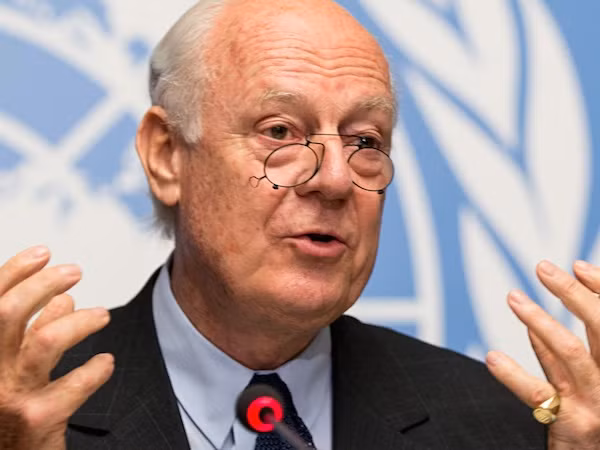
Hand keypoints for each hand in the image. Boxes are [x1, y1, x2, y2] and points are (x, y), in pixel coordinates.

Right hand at [0, 247, 113, 449]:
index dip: (14, 270)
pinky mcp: (39, 420)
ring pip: (46, 341)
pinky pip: (74, 383)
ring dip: (79, 321)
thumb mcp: (11, 369)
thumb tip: (61, 299)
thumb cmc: (12, 413)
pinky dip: (96, 368)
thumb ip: (29, 333)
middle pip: (9, 312)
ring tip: (103, 315)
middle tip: (75, 271)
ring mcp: (9, 398)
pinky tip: (106, 362)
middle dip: (45, 283)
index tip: (44, 252)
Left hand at [486, 260, 599, 448]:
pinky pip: (538, 393)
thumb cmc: (598, 411)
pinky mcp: (572, 423)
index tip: (578, 266)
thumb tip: (565, 299)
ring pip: (570, 353)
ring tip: (513, 297)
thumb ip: (587, 346)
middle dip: (572, 293)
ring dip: (540, 320)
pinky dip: (513, 373)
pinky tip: (492, 357)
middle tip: (542, 268)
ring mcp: (597, 403)